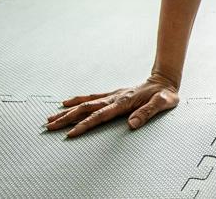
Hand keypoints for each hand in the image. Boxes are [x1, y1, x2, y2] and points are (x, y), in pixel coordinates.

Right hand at [44, 73, 179, 138]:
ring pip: (85, 103)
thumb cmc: (165, 95)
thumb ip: (147, 113)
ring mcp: (112, 95)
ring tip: (50, 117)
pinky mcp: (113, 95)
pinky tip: (66, 103)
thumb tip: (131, 124)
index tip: (70, 133)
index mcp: (124, 103)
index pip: (100, 116)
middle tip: (49, 127)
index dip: (85, 125)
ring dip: (67, 111)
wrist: (165, 81)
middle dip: (67, 119)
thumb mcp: (162, 103)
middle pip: (86, 109)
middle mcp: (114, 98)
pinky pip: (92, 97)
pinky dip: (77, 100)